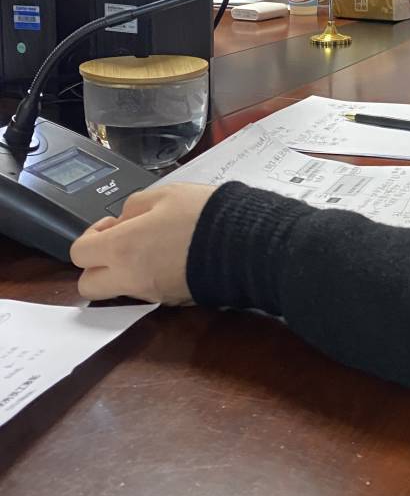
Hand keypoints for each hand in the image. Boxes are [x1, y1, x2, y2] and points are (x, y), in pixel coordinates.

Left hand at [70, 184, 215, 303]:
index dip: (90, 235)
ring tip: (150, 248)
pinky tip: (170, 258)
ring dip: (123, 273)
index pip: (79, 253)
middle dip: (97, 266)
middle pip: (88, 285)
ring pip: (117, 291)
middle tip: (118, 245)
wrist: (244, 243)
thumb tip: (123, 222)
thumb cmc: (204, 215)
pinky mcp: (170, 301)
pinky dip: (148, 278)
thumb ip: (133, 206)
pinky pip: (145, 293)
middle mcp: (130, 277)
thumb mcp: (164, 194)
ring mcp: (150, 293)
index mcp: (122, 248)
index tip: (111, 225)